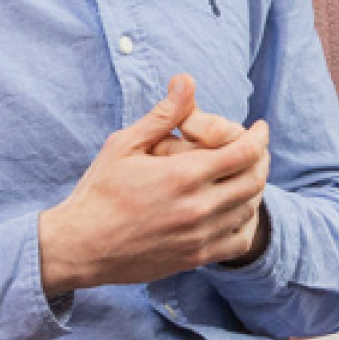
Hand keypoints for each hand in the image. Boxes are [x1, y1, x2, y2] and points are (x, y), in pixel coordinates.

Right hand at [38, 74, 270, 296]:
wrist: (76, 247)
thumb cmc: (98, 192)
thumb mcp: (125, 145)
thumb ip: (163, 115)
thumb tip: (187, 81)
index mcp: (183, 175)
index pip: (246, 151)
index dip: (259, 136)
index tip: (259, 128)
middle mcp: (197, 208)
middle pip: (255, 179)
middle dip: (261, 159)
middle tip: (255, 149)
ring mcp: (197, 237)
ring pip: (249, 209)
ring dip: (254, 189)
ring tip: (244, 175)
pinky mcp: (192, 259)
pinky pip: (237, 243)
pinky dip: (245, 224)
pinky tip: (234, 210)